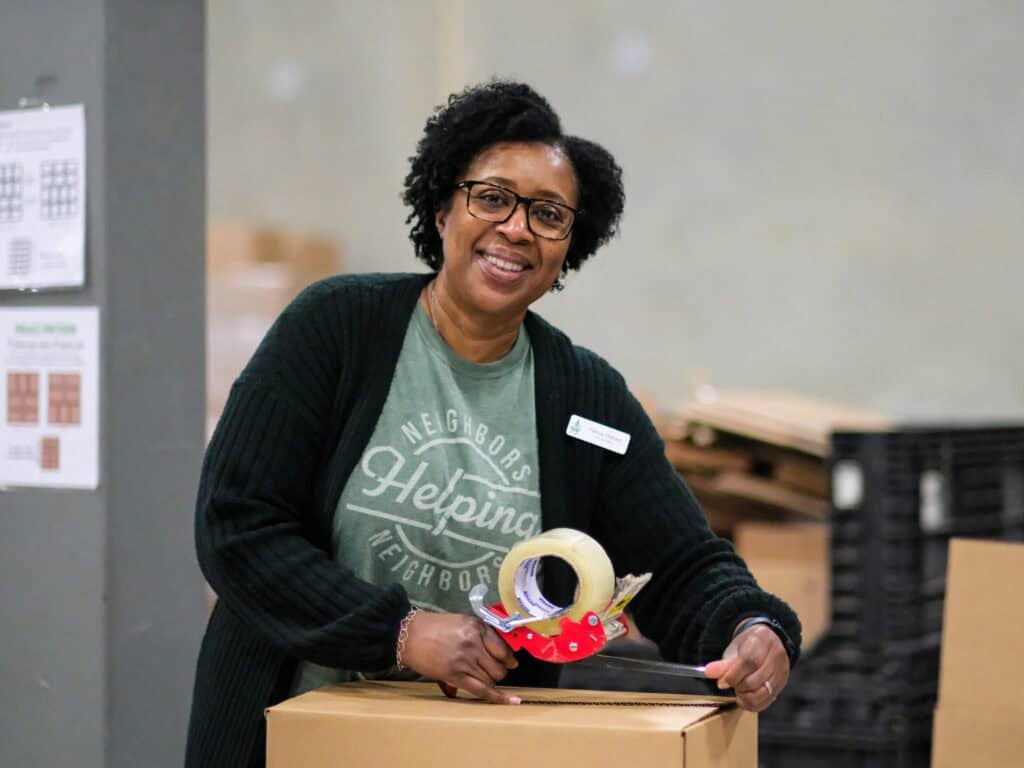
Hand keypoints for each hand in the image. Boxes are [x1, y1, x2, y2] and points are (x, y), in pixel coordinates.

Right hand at [400, 611, 520, 703]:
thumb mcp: (462, 622)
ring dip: (491, 681)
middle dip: (500, 671)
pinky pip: (482, 690)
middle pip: (499, 666)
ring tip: (482, 677)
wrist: (409, 635)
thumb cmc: (434, 627)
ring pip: (492, 679)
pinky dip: (498, 697)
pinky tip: (511, 701)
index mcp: (476, 627)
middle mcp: (473, 643)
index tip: (511, 662)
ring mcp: (465, 661)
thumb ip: (481, 633)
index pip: (502, 648)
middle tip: (493, 670)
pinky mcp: (455, 676)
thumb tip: (500, 649)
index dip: (509, 658)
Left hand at [703, 625, 789, 711]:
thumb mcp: (735, 649)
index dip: (733, 675)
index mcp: (761, 640)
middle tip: (730, 684)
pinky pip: (767, 700)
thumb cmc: (749, 645)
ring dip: (745, 697)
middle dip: (738, 686)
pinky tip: (745, 698)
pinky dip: (753, 704)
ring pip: (762, 693)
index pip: (749, 661)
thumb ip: (723, 663)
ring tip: (738, 690)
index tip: (722, 682)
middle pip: (755, 680)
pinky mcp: (782, 684)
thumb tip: (708, 673)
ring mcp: (781, 672)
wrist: (769, 642)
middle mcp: (775, 656)